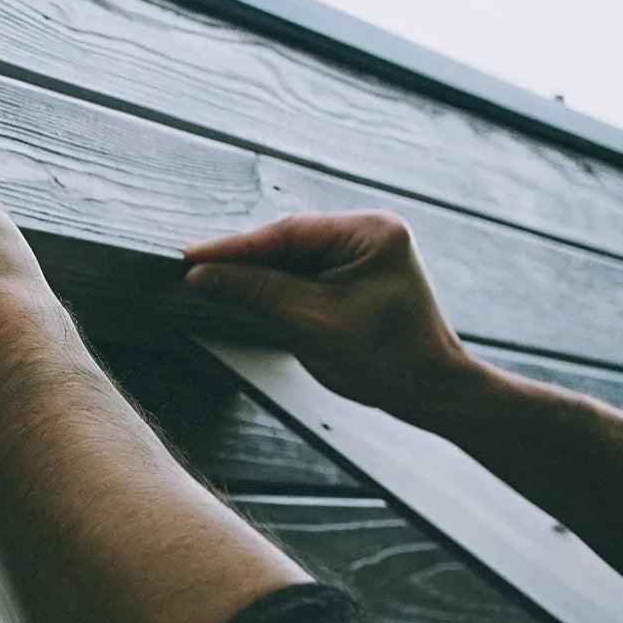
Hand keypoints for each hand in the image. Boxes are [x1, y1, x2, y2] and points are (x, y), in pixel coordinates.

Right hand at [183, 211, 478, 414]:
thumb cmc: (388, 361)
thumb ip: (256, 292)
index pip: (288, 233)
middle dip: (242, 258)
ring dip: (255, 270)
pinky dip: (274, 281)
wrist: (430, 391)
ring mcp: (363, 249)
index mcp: (371, 233)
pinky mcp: (354, 270)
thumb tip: (202, 274)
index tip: (191, 257)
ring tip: (209, 279)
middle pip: (288, 240)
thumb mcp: (313, 324)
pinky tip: (243, 288)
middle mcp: (369, 231)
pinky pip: (303, 269)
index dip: (234, 247)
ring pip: (291, 255)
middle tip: (191, 270)